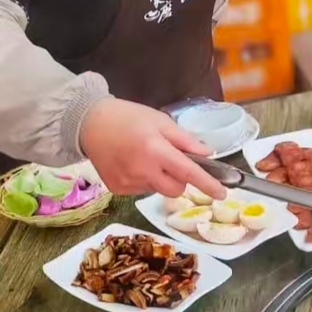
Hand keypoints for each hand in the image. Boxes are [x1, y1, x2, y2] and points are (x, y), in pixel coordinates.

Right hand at [79, 98, 226, 198]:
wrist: (89, 123)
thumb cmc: (128, 117)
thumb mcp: (161, 121)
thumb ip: (185, 140)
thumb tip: (207, 154)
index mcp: (155, 150)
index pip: (188, 173)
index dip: (207, 184)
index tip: (222, 193)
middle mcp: (141, 170)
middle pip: (175, 190)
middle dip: (181, 180)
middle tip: (173, 162)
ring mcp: (127, 182)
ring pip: (158, 190)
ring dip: (161, 179)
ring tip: (147, 157)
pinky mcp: (117, 189)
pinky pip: (141, 190)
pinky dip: (144, 180)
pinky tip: (133, 164)